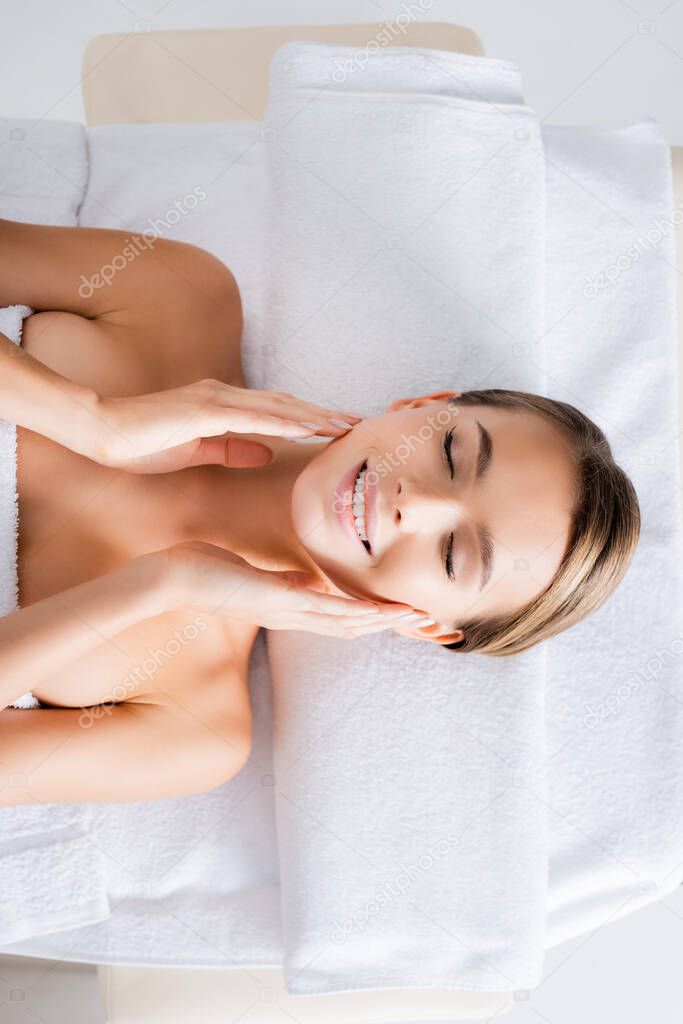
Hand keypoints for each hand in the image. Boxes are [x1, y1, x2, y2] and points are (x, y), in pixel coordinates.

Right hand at [86, 380, 363, 472]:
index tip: (339, 429)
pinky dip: (285, 422)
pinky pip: (254, 417)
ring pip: (278, 407)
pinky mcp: (205, 410)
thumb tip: (266, 453)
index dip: (311, 419)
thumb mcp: (196, 453)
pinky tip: (309, 428)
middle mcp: (225, 396)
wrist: (102, 432)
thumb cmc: (142, 445)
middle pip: (287, 404)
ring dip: (315, 416)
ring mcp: (216, 400)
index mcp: (223, 406)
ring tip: (346, 425)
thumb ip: (232, 450)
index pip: (278, 412)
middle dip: (324, 414)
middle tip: (359, 423)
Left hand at [160, 541, 430, 637]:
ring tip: (419, 617)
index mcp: (289, 607)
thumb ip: (286, 581)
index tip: (404, 611)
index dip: (373, 617)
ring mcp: (287, 611)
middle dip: (390, 623)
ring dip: (384, 621)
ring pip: (346, 621)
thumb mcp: (255, 576)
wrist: (173, 579)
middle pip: (352, 625)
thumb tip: (311, 581)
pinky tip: (380, 613)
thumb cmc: (206, 571)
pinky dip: (357, 613)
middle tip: (429, 620)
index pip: (339, 616)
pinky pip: (325, 610)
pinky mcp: (279, 602)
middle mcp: (292, 615)